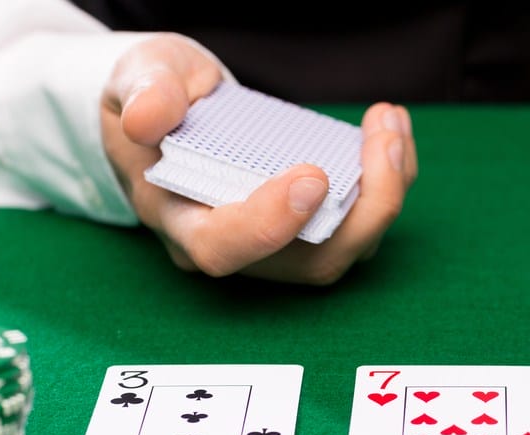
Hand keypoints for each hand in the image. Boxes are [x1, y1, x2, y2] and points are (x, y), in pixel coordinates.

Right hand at [100, 34, 417, 283]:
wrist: (174, 112)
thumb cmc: (157, 98)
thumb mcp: (138, 77)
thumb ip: (145, 92)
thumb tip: (151, 120)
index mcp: (177, 218)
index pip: (220, 247)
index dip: (268, 224)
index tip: (313, 175)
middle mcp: (233, 246)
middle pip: (307, 262)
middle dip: (362, 210)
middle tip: (383, 139)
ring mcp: (277, 246)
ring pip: (344, 248)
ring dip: (384, 193)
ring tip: (389, 124)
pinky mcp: (309, 230)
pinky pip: (357, 225)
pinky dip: (386, 182)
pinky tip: (390, 130)